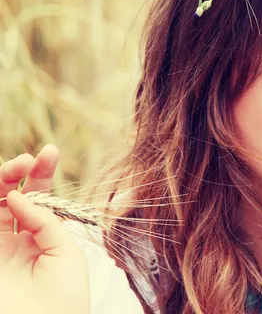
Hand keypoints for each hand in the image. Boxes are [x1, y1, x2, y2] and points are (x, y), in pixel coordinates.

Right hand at [0, 145, 89, 313]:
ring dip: (1, 181)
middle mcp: (13, 241)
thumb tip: (18, 194)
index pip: (37, 199)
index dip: (40, 174)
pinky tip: (4, 194)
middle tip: (28, 159)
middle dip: (16, 172)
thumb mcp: (66, 252)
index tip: (49, 151)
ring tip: (18, 165)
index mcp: (40, 239)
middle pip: (9, 196)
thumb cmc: (64, 297)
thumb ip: (45, 221)